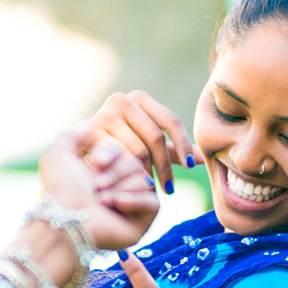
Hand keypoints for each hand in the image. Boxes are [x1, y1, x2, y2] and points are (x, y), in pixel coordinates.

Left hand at [40, 127, 158, 249]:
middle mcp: (121, 185)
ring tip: (102, 202)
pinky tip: (115, 207)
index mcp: (105, 171)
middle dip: (113, 174)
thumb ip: (73, 136)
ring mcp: (134, 202)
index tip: (94, 164)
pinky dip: (133, 201)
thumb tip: (89, 125)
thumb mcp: (59, 155)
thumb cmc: (61, 190)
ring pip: (144, 179)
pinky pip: (152, 200)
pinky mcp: (144, 220)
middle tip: (95, 188)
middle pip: (136, 162)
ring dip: (119, 188)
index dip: (110, 153)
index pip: (124, 148)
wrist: (67, 218)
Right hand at [90, 90, 204, 195]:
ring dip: (144, 172)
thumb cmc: (121, 150)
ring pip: (137, 150)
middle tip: (168, 189)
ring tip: (147, 187)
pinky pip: (118, 158)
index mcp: (141, 98)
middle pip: (154, 137)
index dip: (183, 145)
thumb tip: (206, 158)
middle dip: (164, 166)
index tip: (189, 167)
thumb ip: (175, 150)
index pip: (171, 121)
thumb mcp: (150, 148)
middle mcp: (122, 100)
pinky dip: (126, 173)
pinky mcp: (90, 131)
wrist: (81, 154)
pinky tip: (128, 185)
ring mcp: (104, 114)